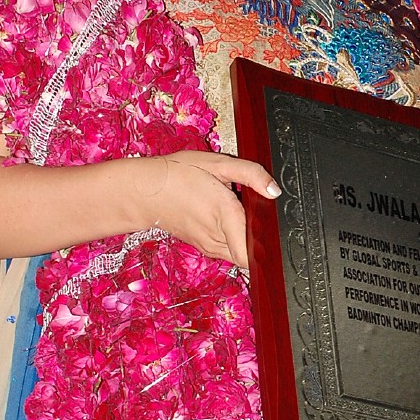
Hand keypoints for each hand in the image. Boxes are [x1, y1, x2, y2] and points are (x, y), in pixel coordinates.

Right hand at [135, 150, 278, 268]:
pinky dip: (233, 240)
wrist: (145, 192)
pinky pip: (228, 251)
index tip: (273, 233)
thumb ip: (251, 174)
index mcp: (226, 215)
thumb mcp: (218, 163)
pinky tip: (227, 221)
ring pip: (240, 254)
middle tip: (256, 216)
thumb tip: (274, 191)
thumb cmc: (178, 174)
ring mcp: (209, 246)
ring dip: (246, 240)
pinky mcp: (204, 248)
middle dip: (260, 239)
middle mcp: (218, 237)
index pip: (253, 255)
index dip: (268, 248)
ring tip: (238, 215)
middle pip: (251, 253)